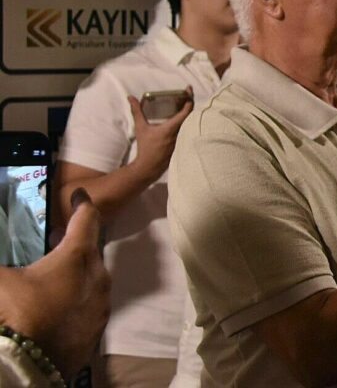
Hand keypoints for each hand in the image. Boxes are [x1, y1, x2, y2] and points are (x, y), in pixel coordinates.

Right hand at [0, 190, 110, 376]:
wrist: (26, 365)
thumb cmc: (15, 312)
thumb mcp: (0, 279)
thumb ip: (3, 262)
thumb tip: (5, 266)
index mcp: (78, 257)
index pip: (87, 220)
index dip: (82, 205)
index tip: (80, 195)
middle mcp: (98, 278)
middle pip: (91, 252)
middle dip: (77, 244)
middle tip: (59, 240)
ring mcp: (101, 306)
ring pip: (94, 281)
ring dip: (78, 274)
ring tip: (57, 275)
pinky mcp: (97, 331)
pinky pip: (89, 306)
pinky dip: (77, 299)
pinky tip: (60, 304)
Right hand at [128, 88, 192, 179]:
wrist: (149, 166)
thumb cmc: (145, 147)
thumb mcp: (140, 128)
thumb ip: (137, 111)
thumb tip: (130, 98)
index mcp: (172, 127)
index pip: (186, 111)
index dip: (189, 99)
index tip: (188, 90)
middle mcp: (180, 132)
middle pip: (191, 114)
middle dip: (190, 102)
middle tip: (186, 93)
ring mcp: (183, 139)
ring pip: (190, 122)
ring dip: (189, 112)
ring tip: (185, 102)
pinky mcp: (183, 144)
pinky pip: (188, 129)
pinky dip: (187, 121)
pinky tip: (183, 117)